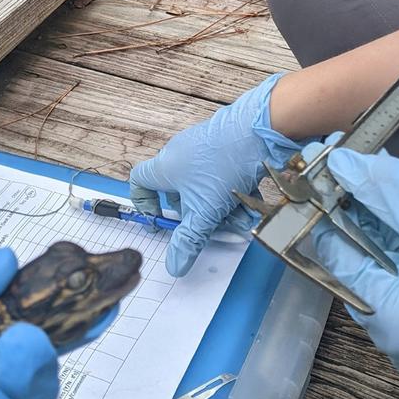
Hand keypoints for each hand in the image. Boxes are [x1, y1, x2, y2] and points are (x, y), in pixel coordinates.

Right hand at [130, 75, 300, 276]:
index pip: (139, 182)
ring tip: (241, 220)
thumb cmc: (222, 165)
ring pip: (206, 186)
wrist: (258, 131)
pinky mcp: (225, 145)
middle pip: (179, 191)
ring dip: (221, 207)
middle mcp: (180, 155)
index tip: (160, 220)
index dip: (145, 203)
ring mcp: (203, 148)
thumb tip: (174, 266)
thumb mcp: (204, 211)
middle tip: (211, 226)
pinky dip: (234, 191)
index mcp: (165, 168)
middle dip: (197, 213)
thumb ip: (188, 241)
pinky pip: (223, 174)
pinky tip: (251, 205)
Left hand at [311, 145, 398, 376]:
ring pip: (390, 259)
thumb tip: (337, 164)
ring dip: (382, 212)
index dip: (319, 207)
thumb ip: (382, 190)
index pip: (333, 258)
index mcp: (390, 326)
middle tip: (340, 155)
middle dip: (352, 205)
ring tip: (370, 164)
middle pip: (360, 259)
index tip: (308, 165)